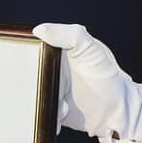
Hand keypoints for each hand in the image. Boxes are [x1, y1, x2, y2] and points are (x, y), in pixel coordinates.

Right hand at [33, 22, 141, 142]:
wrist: (117, 110)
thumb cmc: (107, 75)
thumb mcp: (90, 48)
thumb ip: (68, 35)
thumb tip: (39, 30)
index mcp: (56, 50)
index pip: (32, 45)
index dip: (24, 48)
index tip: (25, 54)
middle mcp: (50, 69)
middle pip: (26, 70)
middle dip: (26, 78)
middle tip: (43, 82)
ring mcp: (50, 89)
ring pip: (30, 92)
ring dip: (38, 98)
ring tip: (62, 101)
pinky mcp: (52, 108)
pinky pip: (39, 110)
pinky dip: (45, 113)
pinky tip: (63, 110)